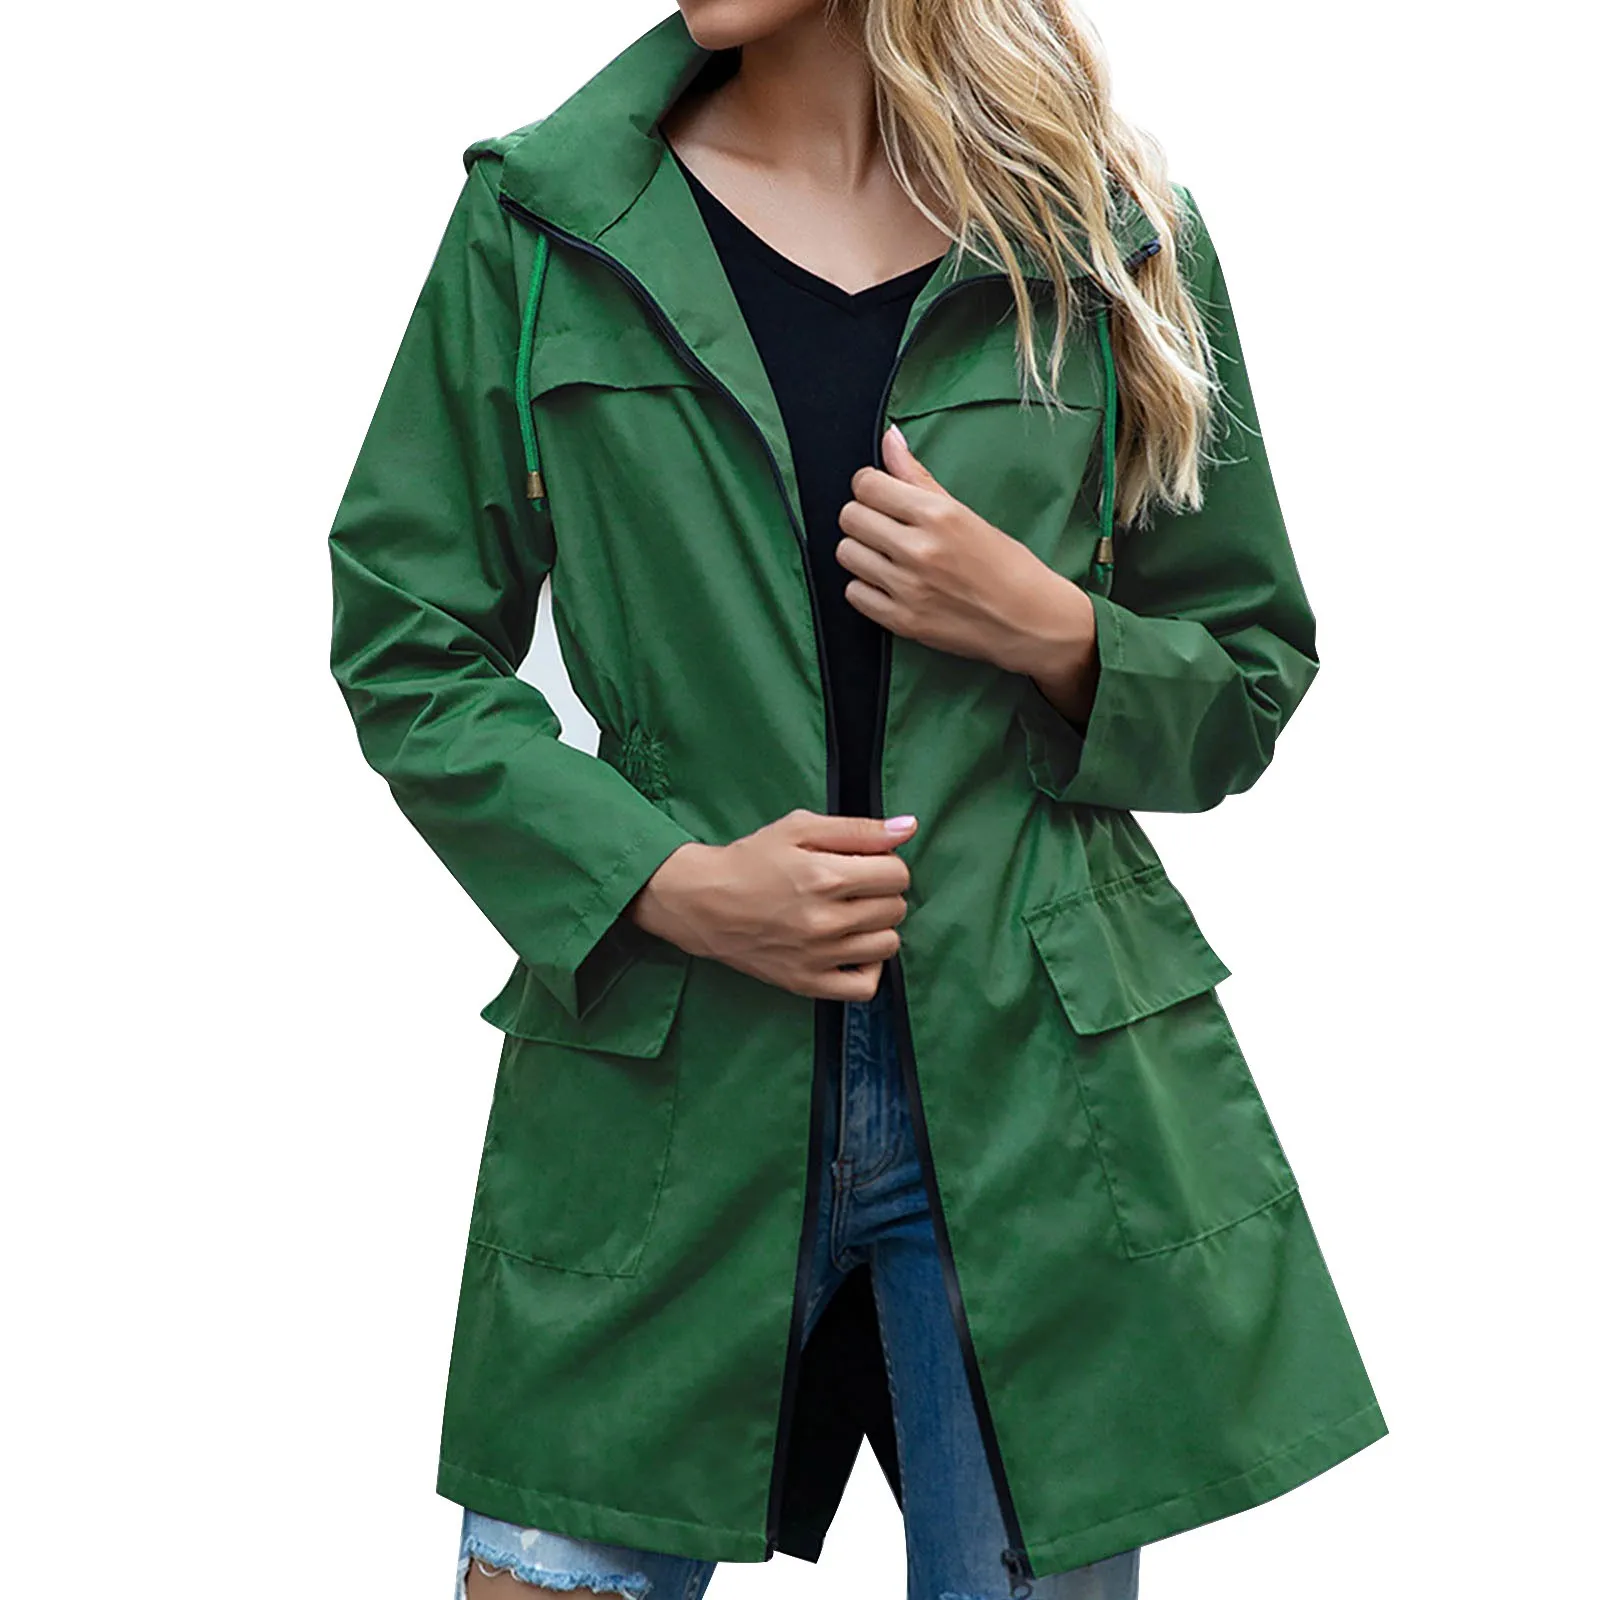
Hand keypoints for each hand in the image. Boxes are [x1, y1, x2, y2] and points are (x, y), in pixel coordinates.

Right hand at [628, 809, 918, 1001]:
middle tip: (853, 887)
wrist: (702, 903)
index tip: (865, 864)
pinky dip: (867, 968)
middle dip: (881, 892)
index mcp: (825, 876)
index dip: (886, 864)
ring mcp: (818, 956)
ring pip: (888, 945)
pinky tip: (851, 949)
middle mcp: (825, 921)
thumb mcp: (799, 828)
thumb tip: (908, 828)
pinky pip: (865, 987)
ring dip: (877, 927)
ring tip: (851, 916)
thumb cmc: (751, 861)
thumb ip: (859, 829)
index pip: (897, 875)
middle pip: (895, 908)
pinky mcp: (807, 983)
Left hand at [837, 424, 1099, 721]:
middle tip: (883, 525)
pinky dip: (865, 586)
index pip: (867, 485)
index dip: (869, 485)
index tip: (880, 494)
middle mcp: (918, 550)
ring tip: (886, 555)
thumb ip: (918, 477)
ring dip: (861, 551)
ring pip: (846, 554)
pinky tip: (888, 583)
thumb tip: (890, 438)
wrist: (1028, 621)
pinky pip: (854, 594)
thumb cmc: (1005, 564)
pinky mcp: (902, 621)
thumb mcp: (965, 513)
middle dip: (863, 516)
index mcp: (938, 515)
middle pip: (850, 517)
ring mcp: (908, 588)